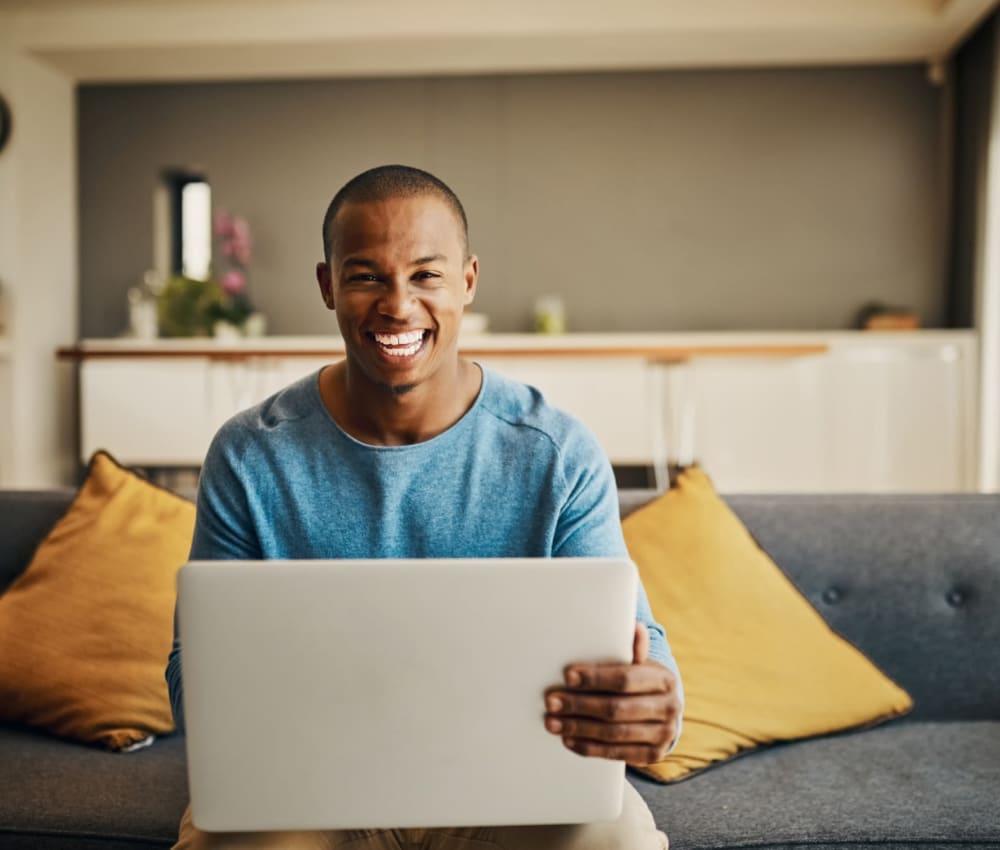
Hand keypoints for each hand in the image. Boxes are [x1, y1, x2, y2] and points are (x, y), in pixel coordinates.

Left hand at [544, 622, 680, 765]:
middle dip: (579, 705)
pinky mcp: (653, 756)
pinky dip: (590, 748)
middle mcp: (669, 708)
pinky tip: (569, 740)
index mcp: (664, 679)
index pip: (625, 678)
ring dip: (579, 728)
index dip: (595, 678)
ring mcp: (663, 735)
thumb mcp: (641, 661)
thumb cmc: (641, 679)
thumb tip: (635, 628)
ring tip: (553, 723)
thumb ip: (633, 646)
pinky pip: (616, 754)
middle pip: (616, 708)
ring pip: (614, 734)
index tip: (567, 676)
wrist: (663, 711)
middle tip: (551, 702)